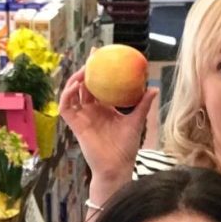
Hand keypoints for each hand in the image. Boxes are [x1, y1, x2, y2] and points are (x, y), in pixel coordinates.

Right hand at [59, 66, 157, 204]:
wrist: (117, 166)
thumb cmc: (126, 147)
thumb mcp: (136, 121)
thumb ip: (143, 104)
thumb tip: (154, 88)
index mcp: (104, 108)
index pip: (99, 84)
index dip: (98, 70)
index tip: (102, 54)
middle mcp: (91, 110)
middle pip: (84, 85)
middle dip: (86, 69)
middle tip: (93, 57)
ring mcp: (82, 117)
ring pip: (72, 93)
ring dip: (75, 80)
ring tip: (84, 71)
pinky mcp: (75, 126)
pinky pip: (66, 108)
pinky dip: (67, 95)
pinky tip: (76, 86)